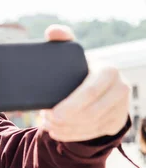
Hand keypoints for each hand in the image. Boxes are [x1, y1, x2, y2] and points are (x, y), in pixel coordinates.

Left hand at [40, 25, 129, 141]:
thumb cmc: (79, 67)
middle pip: (91, 113)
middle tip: (45, 120)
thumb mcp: (72, 53)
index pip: (91, 91)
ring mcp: (122, 107)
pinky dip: (73, 135)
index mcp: (108, 71)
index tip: (51, 113)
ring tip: (48, 125)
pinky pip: (94, 133)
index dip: (71, 105)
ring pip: (92, 125)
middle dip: (65, 121)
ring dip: (66, 129)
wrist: (99, 84)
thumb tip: (52, 31)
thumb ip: (62, 39)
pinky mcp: (117, 122)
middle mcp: (121, 88)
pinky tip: (58, 133)